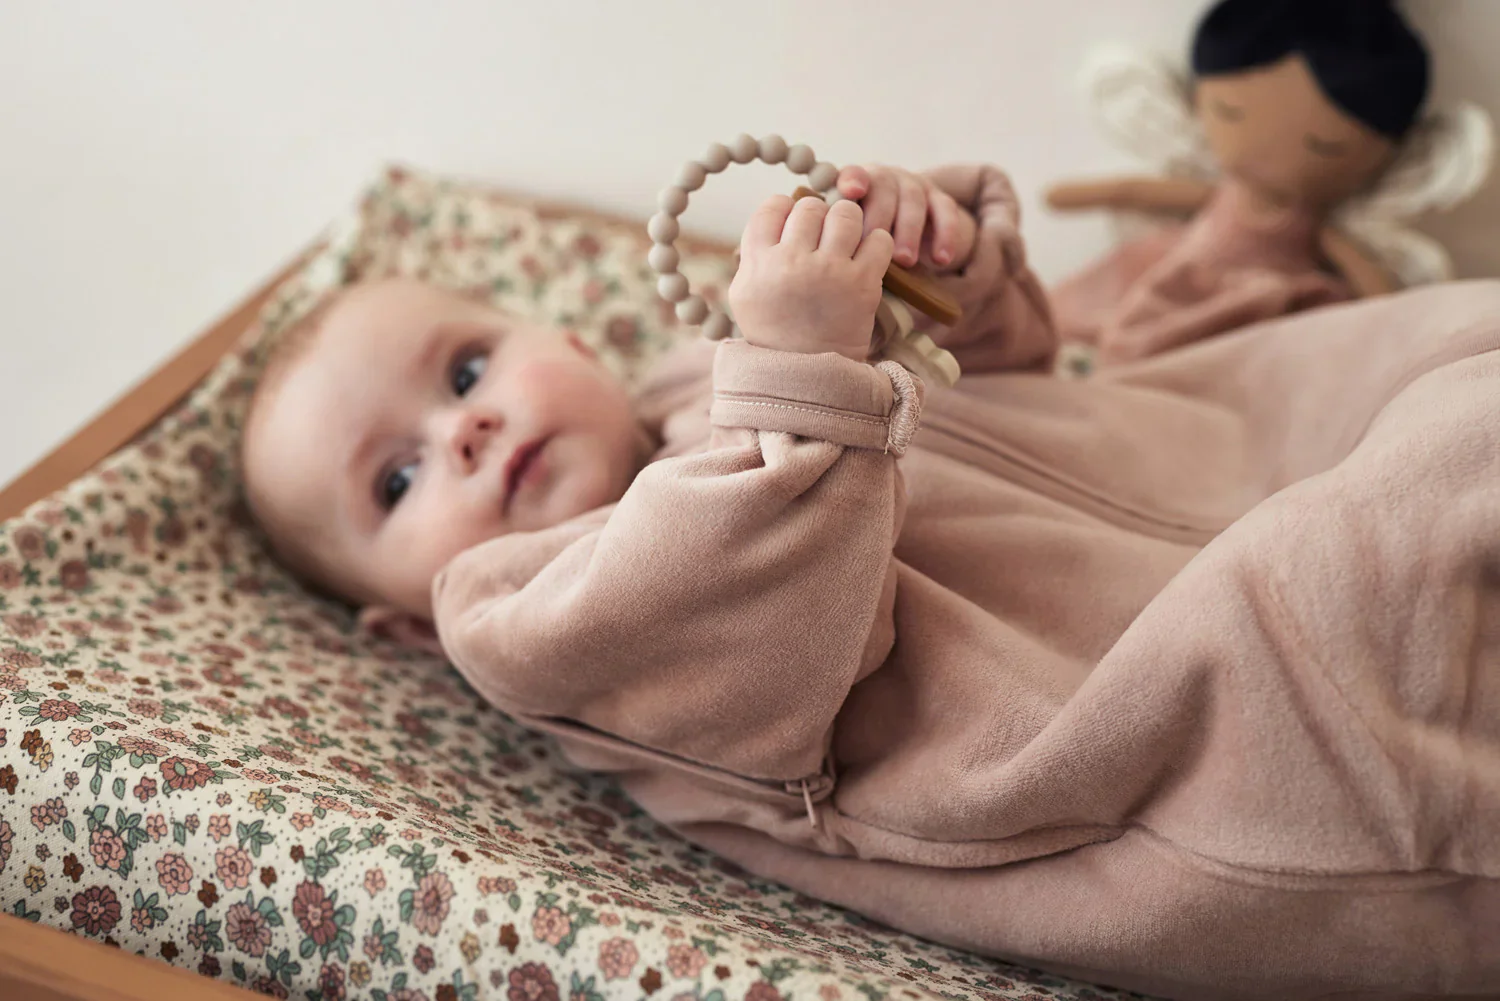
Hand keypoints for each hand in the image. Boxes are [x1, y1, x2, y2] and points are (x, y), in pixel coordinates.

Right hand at [729, 194, 893, 361]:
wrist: (807, 375)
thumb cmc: (774, 332)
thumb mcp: (745, 293)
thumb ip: (753, 253)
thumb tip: (775, 216)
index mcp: (758, 262)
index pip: (773, 207)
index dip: (786, 210)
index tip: (792, 226)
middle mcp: (791, 261)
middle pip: (810, 207)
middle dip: (818, 217)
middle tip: (822, 238)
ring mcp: (828, 271)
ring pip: (846, 213)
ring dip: (848, 223)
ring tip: (846, 241)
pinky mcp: (862, 284)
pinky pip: (878, 239)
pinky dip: (876, 243)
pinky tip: (867, 257)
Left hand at [837, 164, 975, 269]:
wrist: (903, 237)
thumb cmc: (864, 241)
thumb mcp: (848, 237)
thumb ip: (837, 234)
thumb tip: (819, 246)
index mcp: (856, 184)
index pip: (852, 174)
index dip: (852, 180)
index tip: (851, 191)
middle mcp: (885, 178)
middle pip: (883, 188)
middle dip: (880, 219)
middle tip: (874, 247)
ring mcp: (913, 185)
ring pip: (913, 199)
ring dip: (909, 230)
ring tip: (905, 261)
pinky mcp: (939, 199)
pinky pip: (946, 211)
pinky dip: (945, 235)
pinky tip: (940, 260)